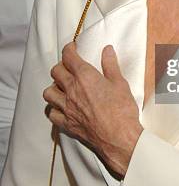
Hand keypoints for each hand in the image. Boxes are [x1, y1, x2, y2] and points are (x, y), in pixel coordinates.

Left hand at [44, 42, 142, 177]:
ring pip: (48, 92)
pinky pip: (51, 113)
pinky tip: (61, 107)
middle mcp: (71, 90)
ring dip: (54, 87)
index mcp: (85, 77)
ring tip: (62, 87)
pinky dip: (54, 108)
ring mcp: (67, 108)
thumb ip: (111, 65)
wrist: (119, 137)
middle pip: (56, 72)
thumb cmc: (122, 110)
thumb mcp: (120, 83)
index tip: (72, 48)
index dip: (69, 49)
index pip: (69, 57)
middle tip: (70, 67)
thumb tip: (107, 50)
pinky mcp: (66, 123)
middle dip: (61, 66)